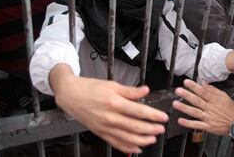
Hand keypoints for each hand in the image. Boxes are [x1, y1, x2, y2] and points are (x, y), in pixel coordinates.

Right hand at [50, 64, 167, 153]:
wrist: (70, 95)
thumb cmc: (90, 88)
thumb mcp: (112, 84)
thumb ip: (130, 91)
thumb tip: (146, 90)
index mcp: (114, 103)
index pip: (138, 112)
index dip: (153, 116)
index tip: (164, 117)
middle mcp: (110, 117)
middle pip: (135, 127)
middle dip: (151, 129)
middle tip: (162, 128)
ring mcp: (105, 127)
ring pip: (127, 138)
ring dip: (142, 140)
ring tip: (153, 138)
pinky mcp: (100, 133)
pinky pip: (116, 143)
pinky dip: (128, 147)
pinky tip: (137, 148)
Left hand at [172, 79, 233, 135]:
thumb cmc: (231, 110)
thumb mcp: (224, 96)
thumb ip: (213, 90)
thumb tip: (203, 83)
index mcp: (215, 100)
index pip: (203, 91)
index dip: (194, 86)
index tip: (186, 82)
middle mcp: (210, 108)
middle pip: (197, 101)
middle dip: (187, 95)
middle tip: (178, 91)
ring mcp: (209, 118)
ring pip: (195, 112)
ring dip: (184, 108)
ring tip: (175, 104)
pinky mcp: (208, 127)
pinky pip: (197, 125)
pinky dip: (188, 123)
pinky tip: (180, 120)